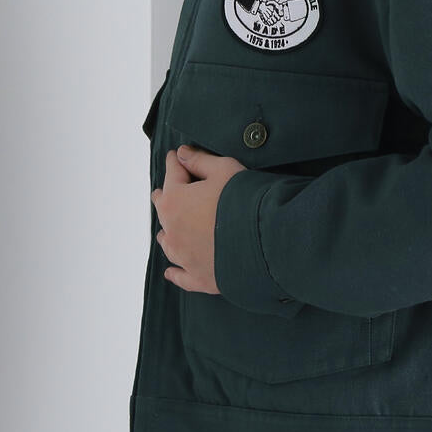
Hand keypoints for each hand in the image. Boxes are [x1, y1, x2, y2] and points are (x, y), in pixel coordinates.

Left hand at [152, 145, 245, 296]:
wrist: (266, 240)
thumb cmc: (246, 201)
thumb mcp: (225, 169)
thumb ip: (200, 160)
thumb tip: (182, 153)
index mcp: (175, 200)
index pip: (173, 173)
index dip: (176, 161)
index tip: (176, 155)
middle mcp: (173, 230)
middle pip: (164, 208)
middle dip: (167, 195)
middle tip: (171, 188)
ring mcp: (184, 257)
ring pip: (168, 243)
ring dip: (168, 232)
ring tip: (168, 230)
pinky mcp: (199, 278)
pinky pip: (181, 276)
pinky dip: (175, 273)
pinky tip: (170, 272)